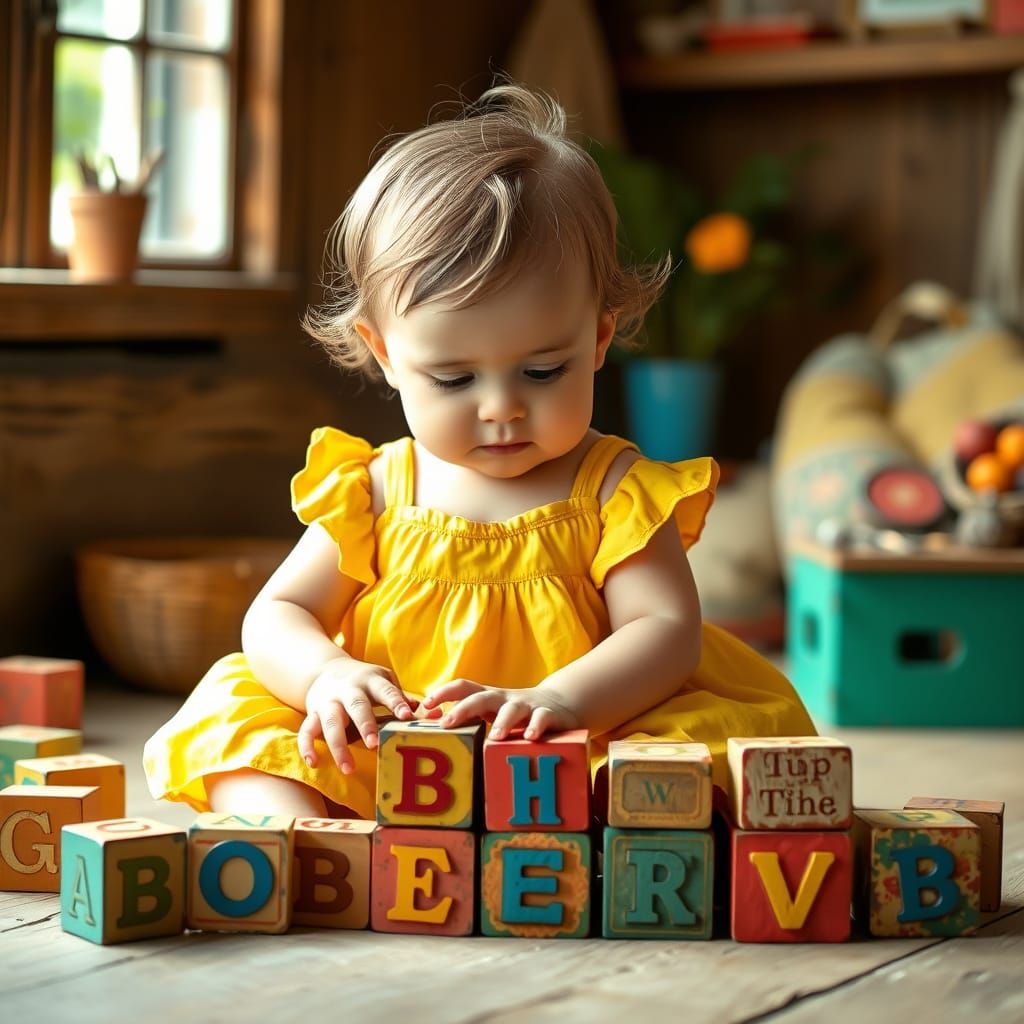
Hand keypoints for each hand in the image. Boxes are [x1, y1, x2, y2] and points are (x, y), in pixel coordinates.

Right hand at [298, 657, 413, 773]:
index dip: (396, 702)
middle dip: (365, 725)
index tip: (407, 716)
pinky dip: (307, 746)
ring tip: (348, 769)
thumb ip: (405, 700)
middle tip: (374, 744)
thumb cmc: (365, 683)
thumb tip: (437, 715)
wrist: (325, 670)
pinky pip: (306, 730)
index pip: (386, 691)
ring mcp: (328, 702)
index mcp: (371, 681)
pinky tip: (314, 763)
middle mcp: (348, 690)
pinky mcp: (313, 713)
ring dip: (339, 745)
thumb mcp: (384, 683)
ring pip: (331, 722)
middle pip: (356, 706)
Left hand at [422, 679, 580, 740]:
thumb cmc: (517, 714)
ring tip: (495, 737)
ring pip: (512, 709)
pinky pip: (541, 718)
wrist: (559, 704)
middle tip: (447, 723)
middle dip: (463, 708)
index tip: (427, 705)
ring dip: (503, 722)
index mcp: (488, 697)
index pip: (463, 688)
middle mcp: (504, 699)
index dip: (444, 693)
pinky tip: (529, 738)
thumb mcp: (494, 713)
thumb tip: (437, 732)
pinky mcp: (547, 714)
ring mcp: (526, 706)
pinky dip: (535, 727)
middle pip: (481, 697)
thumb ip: (472, 720)